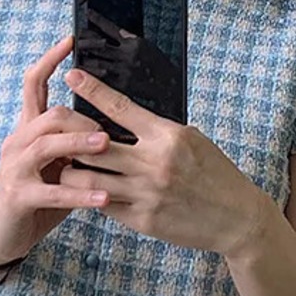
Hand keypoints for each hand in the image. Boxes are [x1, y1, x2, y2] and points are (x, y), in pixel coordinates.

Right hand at [0, 42, 116, 269]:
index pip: (35, 85)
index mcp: (27, 131)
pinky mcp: (17, 196)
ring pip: (47, 145)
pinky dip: (80, 193)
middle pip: (49, 114)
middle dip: (82, 119)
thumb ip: (76, 147)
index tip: (70, 40)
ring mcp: (14, 168)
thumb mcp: (56, 166)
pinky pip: (52, 191)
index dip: (50, 61)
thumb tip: (116, 128)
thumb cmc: (36, 199)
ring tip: (106, 146)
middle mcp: (17, 143)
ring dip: (79, 144)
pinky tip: (103, 197)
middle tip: (109, 131)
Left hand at [57, 72, 259, 261]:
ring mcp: (146, 194)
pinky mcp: (142, 220)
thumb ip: (156, 131)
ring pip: (89, 180)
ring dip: (72, 172)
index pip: (120, 107)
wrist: (237, 218)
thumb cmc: (216, 175)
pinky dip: (91, 195)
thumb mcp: (192, 141)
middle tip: (57, 132)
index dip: (92, 89)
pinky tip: (88, 191)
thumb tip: (123, 118)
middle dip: (70, 138)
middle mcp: (154, 163)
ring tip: (67, 166)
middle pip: (93, 146)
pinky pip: (103, 205)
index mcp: (168, 136)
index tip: (72, 75)